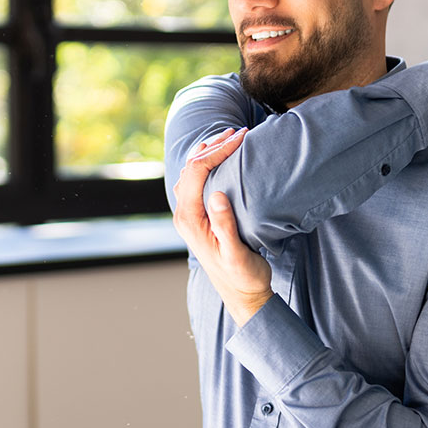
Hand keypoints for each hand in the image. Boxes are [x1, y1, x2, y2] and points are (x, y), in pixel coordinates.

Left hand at [172, 127, 273, 326]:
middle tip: (240, 132)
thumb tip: (217, 194)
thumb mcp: (236, 253)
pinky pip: (198, 182)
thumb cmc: (242, 276)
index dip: (217, 151)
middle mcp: (185, 214)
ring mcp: (190, 214)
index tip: (241, 139)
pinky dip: (210, 164)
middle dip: (215, 146)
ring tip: (232, 137)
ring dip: (211, 152)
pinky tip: (222, 156)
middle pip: (193, 168)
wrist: (242, 295)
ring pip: (193, 173)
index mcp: (190, 219)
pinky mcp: (199, 215)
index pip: (197, 172)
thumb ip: (225, 225)